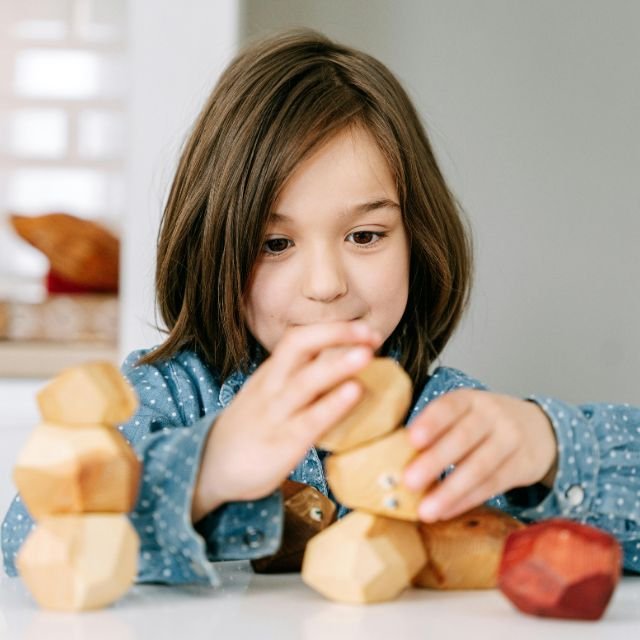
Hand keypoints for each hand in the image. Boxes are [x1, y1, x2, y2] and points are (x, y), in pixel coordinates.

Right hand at [191, 321, 382, 521]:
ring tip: (367, 354)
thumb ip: (298, 381)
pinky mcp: (281, 443)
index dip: (332, 329)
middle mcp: (271, 386)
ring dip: (337, 364)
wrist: (209, 467)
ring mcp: (275, 413)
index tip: (364, 329)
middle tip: (371, 332)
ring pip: (305, 380)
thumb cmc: (251, 429)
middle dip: (336, 333)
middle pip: (299, 346)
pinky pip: (309, 420)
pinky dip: (333, 404)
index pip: (298, 338)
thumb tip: (341, 366)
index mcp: (270, 373)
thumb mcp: (268, 396)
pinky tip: (355, 392)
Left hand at [403, 390, 557, 521]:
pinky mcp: (521, 466)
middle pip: (463, 438)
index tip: (412, 439)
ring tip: (426, 509)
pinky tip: (445, 511)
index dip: (431, 422)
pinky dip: (466, 500)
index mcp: (470, 399)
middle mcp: (492, 415)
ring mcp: (510, 440)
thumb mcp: (465, 413)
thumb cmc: (484, 423)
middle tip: (409, 481)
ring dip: (450, 490)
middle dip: (435, 461)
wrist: (538, 429)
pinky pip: (491, 485)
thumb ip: (437, 428)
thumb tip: (394, 455)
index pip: (450, 406)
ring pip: (479, 467)